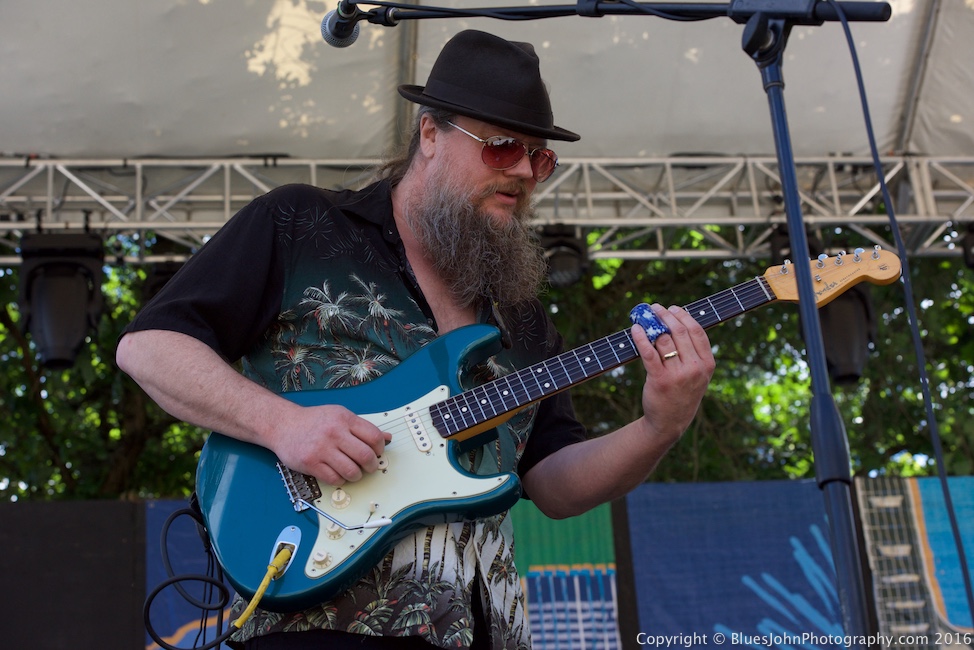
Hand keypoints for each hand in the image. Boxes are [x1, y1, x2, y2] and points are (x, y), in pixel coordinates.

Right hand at [271, 403, 390, 486]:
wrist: (283, 424)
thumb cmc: (314, 421)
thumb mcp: (340, 416)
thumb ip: (362, 427)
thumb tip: (387, 438)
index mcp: (344, 419)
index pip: (374, 436)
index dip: (380, 448)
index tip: (377, 453)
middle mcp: (334, 432)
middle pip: (365, 456)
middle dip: (371, 466)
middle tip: (369, 467)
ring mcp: (322, 448)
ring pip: (352, 471)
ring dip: (357, 475)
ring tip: (353, 472)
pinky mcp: (311, 463)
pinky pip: (335, 479)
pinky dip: (341, 480)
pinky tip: (338, 474)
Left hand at [631, 303, 714, 444]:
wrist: (670, 422)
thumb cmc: (682, 393)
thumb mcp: (697, 374)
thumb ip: (692, 352)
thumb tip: (675, 322)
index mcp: (707, 364)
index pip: (697, 331)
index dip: (683, 316)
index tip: (672, 308)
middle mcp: (695, 368)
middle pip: (679, 332)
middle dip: (665, 315)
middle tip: (654, 308)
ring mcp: (678, 375)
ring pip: (663, 340)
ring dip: (651, 325)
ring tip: (643, 319)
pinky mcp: (659, 380)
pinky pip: (649, 353)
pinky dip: (641, 338)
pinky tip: (635, 330)